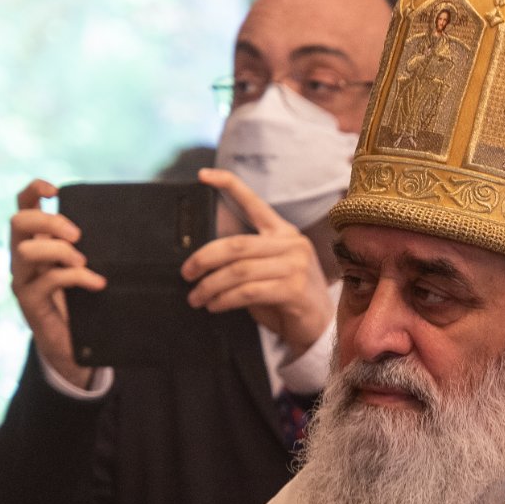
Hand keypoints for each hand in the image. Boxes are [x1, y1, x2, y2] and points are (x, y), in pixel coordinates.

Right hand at [11, 179, 103, 389]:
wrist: (73, 346)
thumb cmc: (81, 301)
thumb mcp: (84, 265)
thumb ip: (88, 245)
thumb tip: (117, 222)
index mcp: (35, 241)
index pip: (23, 205)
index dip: (34, 191)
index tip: (55, 190)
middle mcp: (22, 257)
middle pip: (18, 221)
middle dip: (50, 221)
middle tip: (78, 235)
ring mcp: (23, 279)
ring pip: (27, 250)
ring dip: (59, 250)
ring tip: (84, 262)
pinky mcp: (30, 302)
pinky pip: (47, 280)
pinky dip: (76, 277)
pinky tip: (96, 283)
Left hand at [183, 168, 334, 358]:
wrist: (318, 327)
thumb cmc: (286, 298)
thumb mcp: (268, 270)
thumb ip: (246, 259)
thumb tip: (204, 260)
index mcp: (283, 232)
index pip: (254, 202)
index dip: (228, 185)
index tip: (202, 176)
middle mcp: (291, 244)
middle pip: (236, 245)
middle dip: (204, 259)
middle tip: (186, 273)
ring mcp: (295, 266)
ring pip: (238, 271)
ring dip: (210, 286)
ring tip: (196, 298)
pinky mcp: (294, 289)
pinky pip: (248, 292)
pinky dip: (225, 300)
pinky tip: (215, 306)